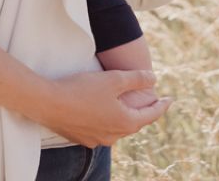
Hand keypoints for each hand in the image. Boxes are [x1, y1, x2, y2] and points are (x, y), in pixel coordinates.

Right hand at [41, 70, 171, 147]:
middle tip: (150, 102)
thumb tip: (154, 79)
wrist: (49, 103)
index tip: (169, 99)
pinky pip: (101, 130)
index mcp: (125, 122)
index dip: (162, 105)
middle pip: (134, 123)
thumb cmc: (82, 89)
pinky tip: (101, 112)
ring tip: (126, 107)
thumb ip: (136, 79)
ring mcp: (97, 139)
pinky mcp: (82, 138)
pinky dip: (106, 121)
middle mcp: (114, 135)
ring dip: (124, 117)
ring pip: (117, 128)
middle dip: (143, 112)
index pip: (151, 115)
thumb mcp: (113, 79)